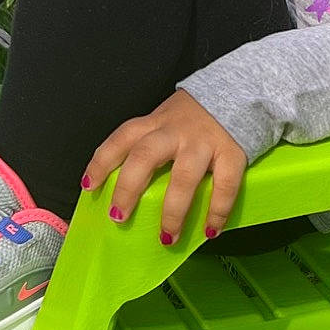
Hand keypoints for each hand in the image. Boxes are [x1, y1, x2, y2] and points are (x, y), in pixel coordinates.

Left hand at [82, 90, 245, 242]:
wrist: (240, 92)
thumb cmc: (196, 117)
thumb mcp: (166, 120)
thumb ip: (150, 143)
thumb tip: (127, 189)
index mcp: (155, 122)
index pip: (121, 138)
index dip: (102, 161)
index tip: (89, 186)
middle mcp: (176, 130)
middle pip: (145, 156)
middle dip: (128, 188)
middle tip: (118, 217)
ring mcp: (204, 142)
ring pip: (183, 176)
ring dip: (173, 210)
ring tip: (167, 237)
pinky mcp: (232, 152)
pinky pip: (224, 185)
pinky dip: (217, 210)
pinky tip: (211, 230)